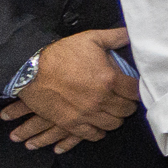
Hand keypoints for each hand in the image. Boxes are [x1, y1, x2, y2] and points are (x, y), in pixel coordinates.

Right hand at [2, 28, 139, 149]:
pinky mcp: (71, 123)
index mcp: (109, 79)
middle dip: (127, 103)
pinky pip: (93, 135)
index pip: (136, 92)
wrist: (30, 69)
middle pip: (127, 110)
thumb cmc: (61, 53)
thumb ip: (116, 37)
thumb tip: (134, 33)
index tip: (132, 88)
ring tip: (111, 110)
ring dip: (115, 117)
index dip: (137, 90)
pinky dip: (99, 131)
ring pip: (113, 124)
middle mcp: (101, 100)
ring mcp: (86, 114)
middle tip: (122, 98)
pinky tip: (98, 123)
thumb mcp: (91, 38)